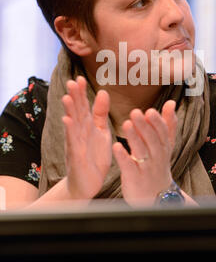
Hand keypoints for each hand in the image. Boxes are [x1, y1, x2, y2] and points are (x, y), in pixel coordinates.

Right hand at [61, 76, 111, 198]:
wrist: (87, 183)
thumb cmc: (93, 155)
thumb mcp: (100, 131)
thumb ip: (100, 113)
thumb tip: (103, 91)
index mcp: (87, 126)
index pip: (83, 106)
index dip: (82, 93)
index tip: (80, 78)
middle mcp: (79, 132)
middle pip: (76, 112)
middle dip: (74, 97)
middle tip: (72, 81)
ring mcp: (76, 144)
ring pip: (72, 125)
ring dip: (69, 112)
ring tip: (67, 98)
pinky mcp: (76, 156)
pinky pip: (73, 143)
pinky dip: (70, 132)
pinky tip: (67, 121)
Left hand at [112, 100, 176, 205]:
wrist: (156, 199)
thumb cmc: (158, 167)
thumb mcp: (166, 146)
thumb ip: (167, 125)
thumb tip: (171, 103)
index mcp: (163, 147)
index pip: (162, 133)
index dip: (157, 122)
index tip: (150, 111)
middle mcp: (156, 157)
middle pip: (152, 140)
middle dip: (144, 126)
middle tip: (135, 112)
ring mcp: (146, 168)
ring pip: (141, 152)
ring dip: (134, 138)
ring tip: (126, 124)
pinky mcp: (134, 179)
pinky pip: (129, 167)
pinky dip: (123, 157)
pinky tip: (116, 147)